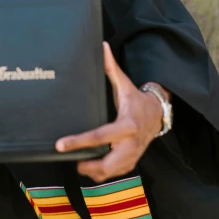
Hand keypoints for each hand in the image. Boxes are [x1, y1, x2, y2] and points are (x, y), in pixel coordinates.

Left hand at [55, 42, 166, 182]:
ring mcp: (133, 154)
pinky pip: (117, 172)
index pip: (98, 136)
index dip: (78, 142)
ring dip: (94, 172)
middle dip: (89, 166)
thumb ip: (111, 67)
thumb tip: (102, 46)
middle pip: (108, 164)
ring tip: (80, 164)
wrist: (158, 112)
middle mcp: (131, 143)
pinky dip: (104, 173)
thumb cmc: (135, 98)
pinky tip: (92, 167)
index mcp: (126, 124)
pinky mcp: (133, 161)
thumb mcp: (124, 83)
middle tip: (73, 160)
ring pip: (112, 172)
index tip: (60, 145)